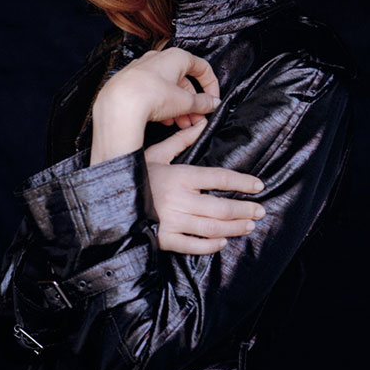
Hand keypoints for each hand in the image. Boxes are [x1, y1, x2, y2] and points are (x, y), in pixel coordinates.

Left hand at [90, 48, 221, 164]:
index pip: (201, 67)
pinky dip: (161, 104)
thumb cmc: (150, 96)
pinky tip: (164, 120)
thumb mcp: (184, 102)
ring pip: (166, 88)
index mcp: (175, 57)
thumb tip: (212, 103)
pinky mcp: (129, 82)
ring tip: (181, 123)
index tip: (212, 100)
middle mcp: (157, 59)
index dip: (211, 85)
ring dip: (177, 106)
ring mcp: (141, 69)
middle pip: (182, 80)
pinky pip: (150, 91)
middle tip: (196, 117)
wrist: (118, 104)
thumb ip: (202, 102)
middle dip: (191, 102)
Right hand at [144, 117, 265, 254]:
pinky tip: (221, 242)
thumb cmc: (134, 174)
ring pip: (212, 227)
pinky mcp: (164, 238)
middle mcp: (179, 199)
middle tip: (260, 211)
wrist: (108, 199)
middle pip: (221, 206)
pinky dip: (210, 245)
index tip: (258, 185)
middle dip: (244, 210)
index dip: (242, 182)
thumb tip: (202, 124)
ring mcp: (172, 221)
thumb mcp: (155, 154)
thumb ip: (181, 141)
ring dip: (234, 228)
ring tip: (248, 226)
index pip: (219, 178)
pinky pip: (193, 245)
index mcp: (179, 176)